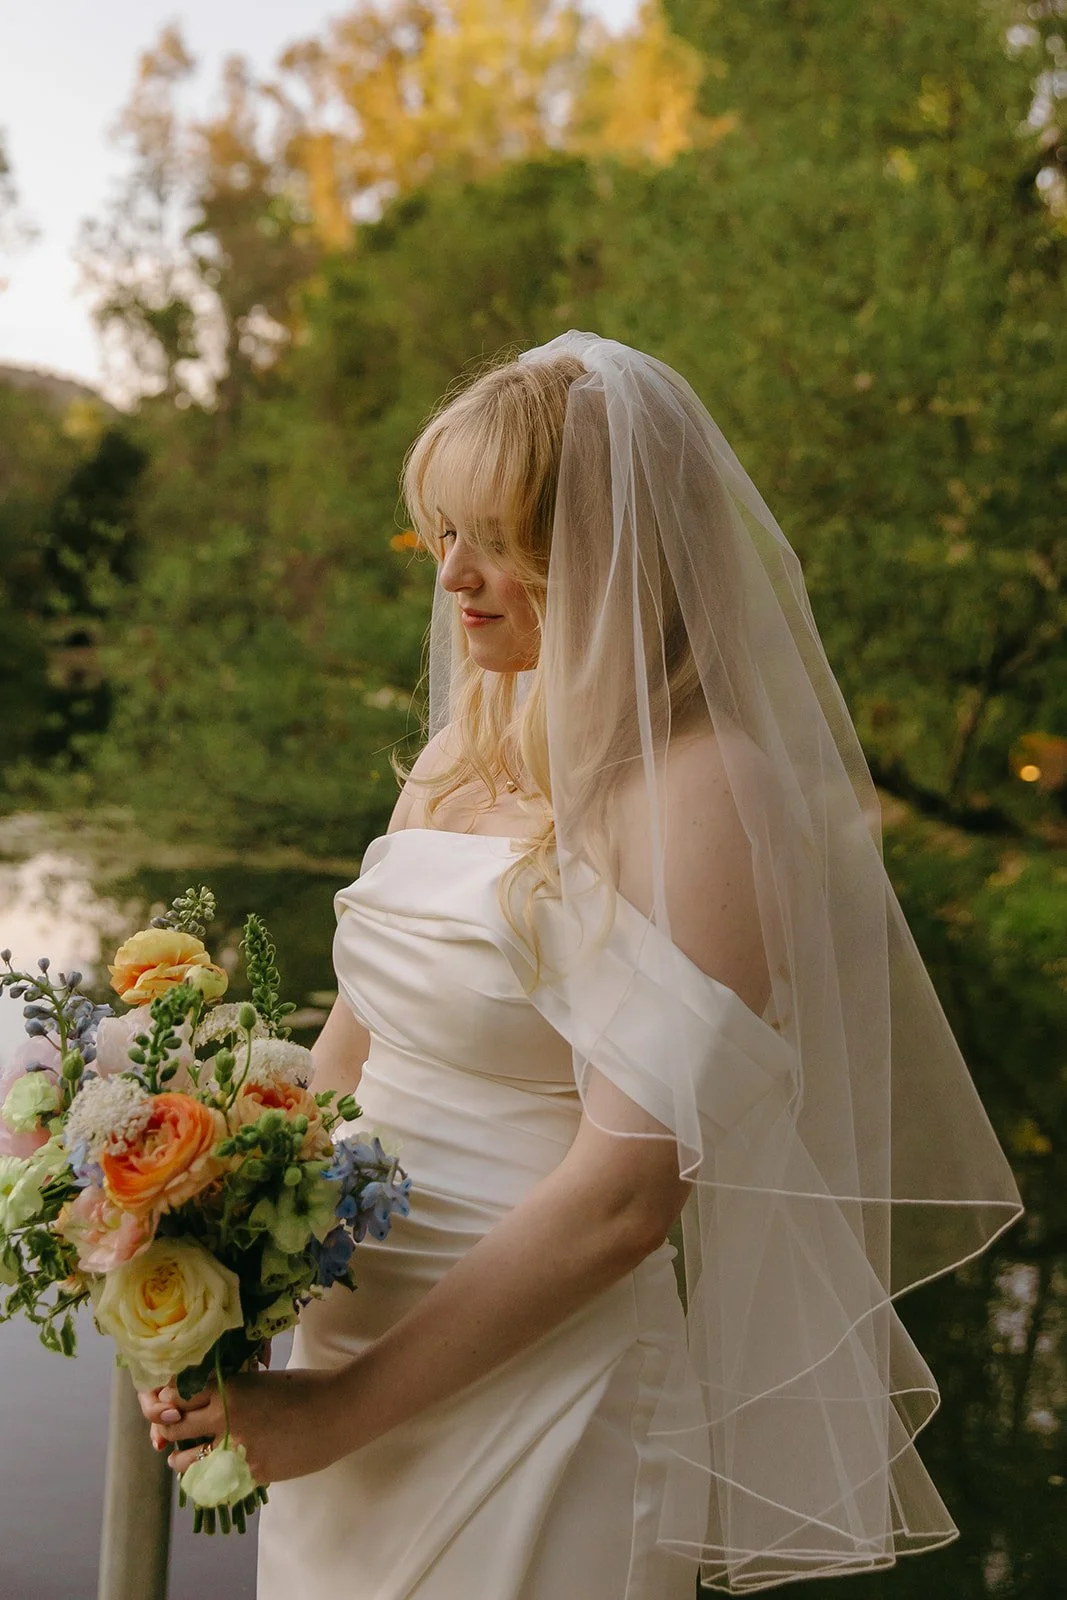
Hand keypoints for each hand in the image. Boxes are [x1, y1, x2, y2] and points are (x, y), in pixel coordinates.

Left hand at [137, 1365, 346, 1484]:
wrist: (337, 1412)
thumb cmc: (304, 1388)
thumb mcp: (261, 1381)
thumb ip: (231, 1391)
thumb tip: (204, 1400)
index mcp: (228, 1389)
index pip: (178, 1395)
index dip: (169, 1400)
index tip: (169, 1403)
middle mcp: (224, 1419)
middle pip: (174, 1427)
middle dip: (167, 1429)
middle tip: (168, 1432)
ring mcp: (235, 1451)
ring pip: (184, 1462)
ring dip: (181, 1459)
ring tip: (186, 1459)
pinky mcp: (249, 1475)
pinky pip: (214, 1481)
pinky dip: (210, 1477)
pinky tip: (215, 1472)